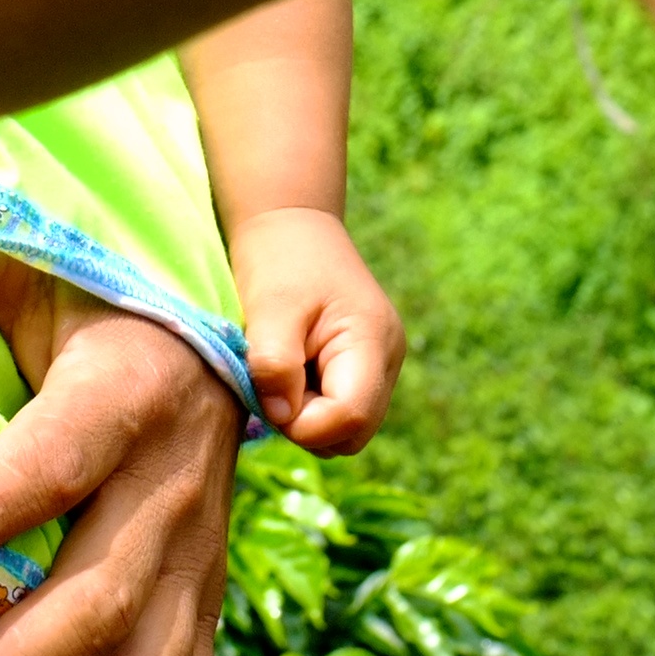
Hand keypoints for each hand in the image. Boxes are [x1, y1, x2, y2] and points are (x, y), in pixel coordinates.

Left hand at [226, 207, 398, 452]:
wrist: (291, 223)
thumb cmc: (279, 258)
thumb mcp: (269, 306)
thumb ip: (274, 363)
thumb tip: (281, 416)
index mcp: (373, 342)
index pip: (351, 417)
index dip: (303, 424)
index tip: (267, 396)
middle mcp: (387, 360)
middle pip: (354, 433)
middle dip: (307, 425)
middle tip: (272, 386)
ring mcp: (379, 366)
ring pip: (346, 429)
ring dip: (307, 418)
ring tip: (280, 375)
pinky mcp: (363, 369)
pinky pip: (340, 410)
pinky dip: (311, 406)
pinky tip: (291, 372)